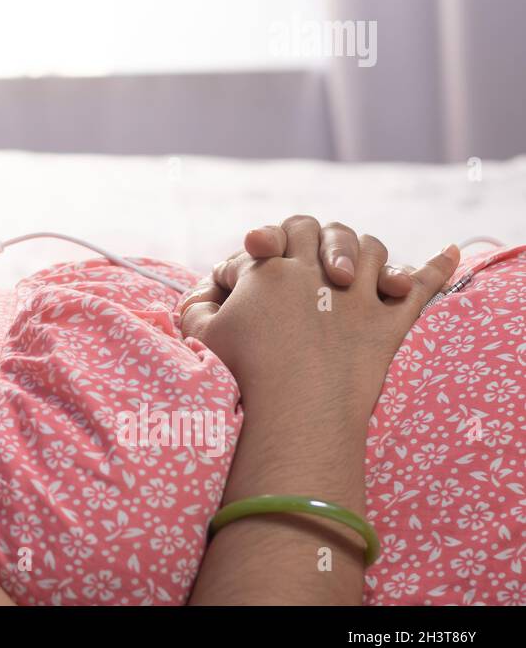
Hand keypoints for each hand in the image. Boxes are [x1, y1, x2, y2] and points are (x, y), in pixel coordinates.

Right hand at [178, 215, 458, 427]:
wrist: (292, 416)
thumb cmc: (241, 374)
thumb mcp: (202, 335)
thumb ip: (196, 307)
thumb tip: (204, 295)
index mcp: (271, 267)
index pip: (268, 237)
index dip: (256, 249)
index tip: (246, 276)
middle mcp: (318, 271)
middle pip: (319, 231)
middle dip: (312, 240)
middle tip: (303, 266)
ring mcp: (359, 295)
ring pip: (369, 250)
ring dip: (362, 251)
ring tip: (352, 265)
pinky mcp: (390, 325)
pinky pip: (421, 287)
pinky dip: (437, 267)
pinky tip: (451, 251)